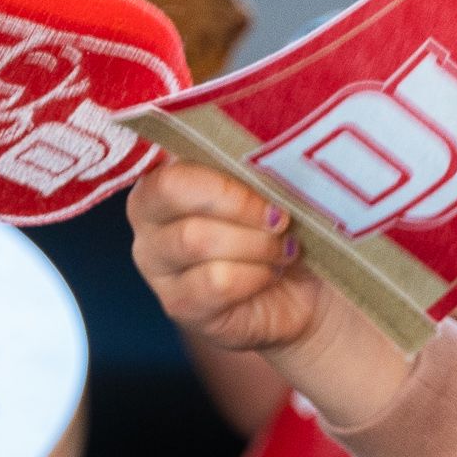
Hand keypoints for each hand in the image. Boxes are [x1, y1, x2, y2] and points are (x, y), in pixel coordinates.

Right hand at [131, 159, 329, 356]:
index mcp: (168, 175)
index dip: (225, 185)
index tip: (272, 192)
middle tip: (281, 222)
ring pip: (196, 241)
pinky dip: (255, 276)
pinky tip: (270, 275)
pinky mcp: (177, 304)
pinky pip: (215, 283)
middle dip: (242, 209)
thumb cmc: (285, 227)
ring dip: (255, 245)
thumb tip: (274, 152)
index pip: (173, 173)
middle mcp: (150, 218)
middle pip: (174, 197)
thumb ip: (260, 165)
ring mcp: (156, 263)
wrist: (306, 292)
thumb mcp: (276, 186)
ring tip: (283, 250)